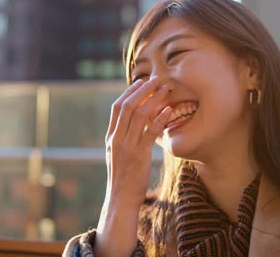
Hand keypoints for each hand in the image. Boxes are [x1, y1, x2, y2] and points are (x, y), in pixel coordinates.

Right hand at [103, 77, 172, 208]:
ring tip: (165, 89)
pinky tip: (169, 110)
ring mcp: (126, 146)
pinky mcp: (139, 156)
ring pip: (138, 115)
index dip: (129, 92)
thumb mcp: (118, 155)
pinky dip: (160, 119)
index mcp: (111, 137)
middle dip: (142, 90)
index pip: (116, 107)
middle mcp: (116, 138)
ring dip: (153, 99)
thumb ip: (123, 139)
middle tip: (156, 79)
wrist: (120, 199)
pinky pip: (150, 132)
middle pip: (127, 106)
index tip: (141, 82)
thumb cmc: (123, 177)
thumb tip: (134, 124)